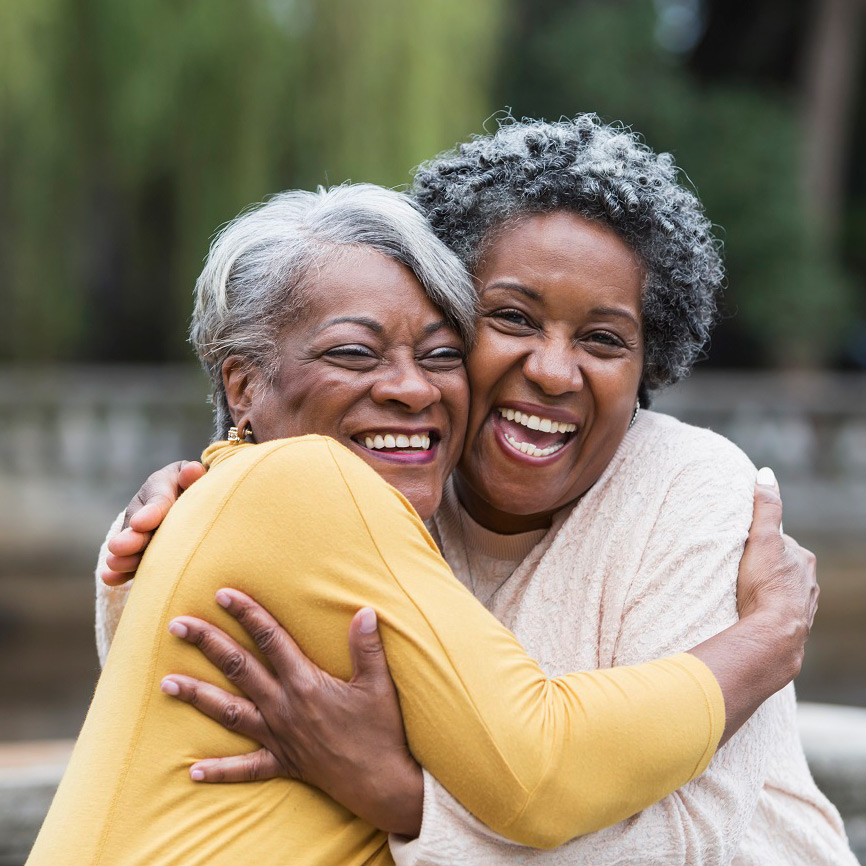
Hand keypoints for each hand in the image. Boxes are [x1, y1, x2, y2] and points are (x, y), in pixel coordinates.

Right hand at [101, 460, 205, 585]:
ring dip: (125, 556)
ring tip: (116, 564)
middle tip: (119, 548)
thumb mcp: (194, 476)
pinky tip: (111, 578)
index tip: (140, 524)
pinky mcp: (139, 550)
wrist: (188, 494)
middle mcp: (144, 506)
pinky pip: (130, 559)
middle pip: (139, 525)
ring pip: (132, 544)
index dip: (151, 513)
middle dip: (132, 538)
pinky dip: (120, 571)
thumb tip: (193, 471)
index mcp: (161, 484)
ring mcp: (138, 529)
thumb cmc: (196, 484)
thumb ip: (193, 476)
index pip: (158, 499)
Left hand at [160, 589, 422, 836]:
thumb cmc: (381, 731)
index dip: (247, 614)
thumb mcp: (378, 684)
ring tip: (166, 683)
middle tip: (177, 624)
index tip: (222, 594)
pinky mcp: (283, 763)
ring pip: (228, 713)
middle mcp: (284, 707)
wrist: (382, 784)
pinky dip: (220, 771)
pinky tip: (193, 771)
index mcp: (305, 683)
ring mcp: (279, 736)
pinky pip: (246, 769)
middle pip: (239, 668)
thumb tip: (364, 610)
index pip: (271, 639)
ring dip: (197, 697)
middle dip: (207, 644)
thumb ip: (367, 646)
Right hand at [736, 467, 818, 675]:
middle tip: (741, 570)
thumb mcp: (762, 538)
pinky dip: (770, 611)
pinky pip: (781, 613)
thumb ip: (765, 507)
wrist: (774, 633)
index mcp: (803, 560)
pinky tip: (756, 614)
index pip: (780, 543)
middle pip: (783, 566)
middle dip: (766, 567)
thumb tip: (766, 474)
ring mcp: (804, 606)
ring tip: (746, 594)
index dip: (761, 542)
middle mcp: (809, 582)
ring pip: (784, 590)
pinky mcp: (795, 627)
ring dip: (768, 590)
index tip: (743, 547)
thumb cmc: (765, 584)